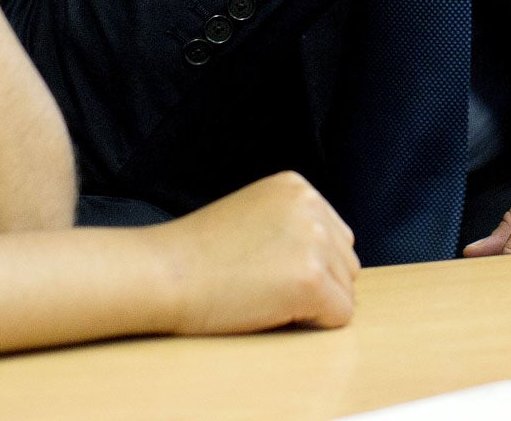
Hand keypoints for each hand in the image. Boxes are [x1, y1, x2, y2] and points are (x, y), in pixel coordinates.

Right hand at [152, 172, 357, 332]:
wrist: (165, 273)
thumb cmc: (199, 255)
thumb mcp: (254, 214)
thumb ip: (293, 224)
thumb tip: (333, 259)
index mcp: (297, 187)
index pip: (335, 237)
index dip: (305, 263)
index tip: (266, 268)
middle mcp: (312, 205)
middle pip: (346, 262)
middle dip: (318, 282)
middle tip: (265, 286)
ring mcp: (314, 241)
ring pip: (345, 289)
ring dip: (315, 303)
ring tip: (266, 295)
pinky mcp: (311, 279)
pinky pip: (340, 315)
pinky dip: (315, 323)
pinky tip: (274, 311)